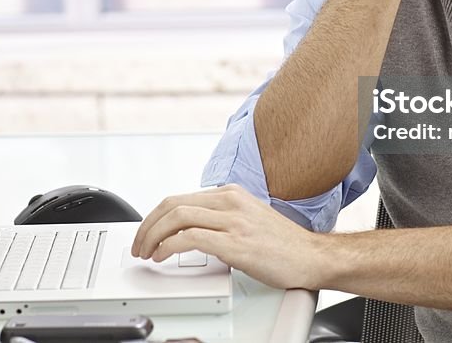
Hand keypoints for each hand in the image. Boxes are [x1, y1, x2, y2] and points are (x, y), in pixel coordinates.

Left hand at [131, 184, 323, 290]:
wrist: (312, 257)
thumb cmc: (283, 244)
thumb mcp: (248, 219)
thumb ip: (222, 219)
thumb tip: (192, 230)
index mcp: (231, 194)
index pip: (180, 198)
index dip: (156, 216)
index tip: (148, 232)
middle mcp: (230, 202)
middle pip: (172, 204)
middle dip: (147, 224)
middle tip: (139, 243)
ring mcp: (233, 221)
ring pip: (176, 217)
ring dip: (153, 236)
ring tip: (147, 252)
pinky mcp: (235, 244)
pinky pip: (190, 238)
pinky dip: (168, 246)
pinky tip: (163, 256)